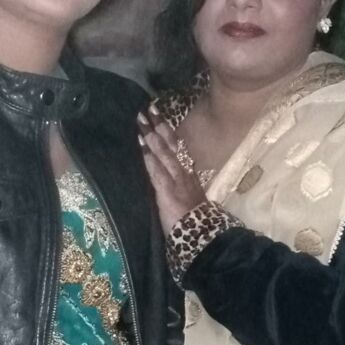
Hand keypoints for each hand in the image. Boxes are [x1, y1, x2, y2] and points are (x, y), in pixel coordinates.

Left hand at [138, 106, 206, 233]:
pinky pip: (157, 170)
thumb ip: (177, 185)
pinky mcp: (168, 190)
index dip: (167, 132)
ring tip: (143, 121)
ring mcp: (175, 180)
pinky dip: (150, 157)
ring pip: (163, 153)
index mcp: (187, 174)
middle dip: (160, 126)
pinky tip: (143, 145)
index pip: (176, 148)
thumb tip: (167, 176)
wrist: (201, 235)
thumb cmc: (193, 220)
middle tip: (149, 109)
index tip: (158, 118)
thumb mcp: (187, 197)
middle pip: (171, 145)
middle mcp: (182, 173)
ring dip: (152, 136)